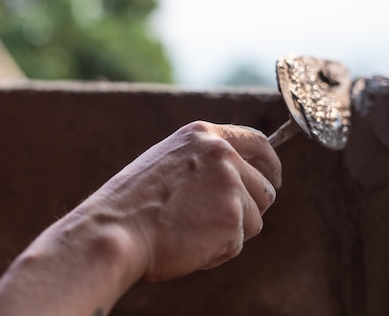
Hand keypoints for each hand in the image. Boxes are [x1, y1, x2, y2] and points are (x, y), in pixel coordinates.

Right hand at [78, 121, 281, 281]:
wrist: (116, 230)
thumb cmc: (135, 204)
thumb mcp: (169, 162)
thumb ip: (205, 162)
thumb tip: (240, 178)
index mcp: (203, 135)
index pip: (258, 142)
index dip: (271, 164)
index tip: (272, 179)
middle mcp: (222, 154)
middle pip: (264, 188)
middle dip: (250, 209)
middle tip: (219, 222)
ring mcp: (230, 185)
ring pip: (255, 220)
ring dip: (230, 233)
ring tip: (190, 231)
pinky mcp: (232, 218)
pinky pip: (238, 244)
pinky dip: (217, 252)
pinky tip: (188, 244)